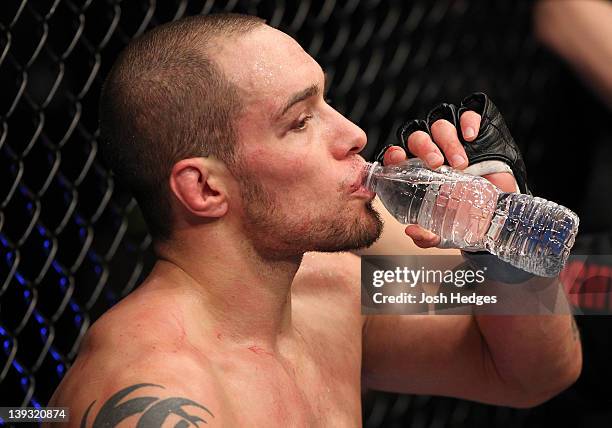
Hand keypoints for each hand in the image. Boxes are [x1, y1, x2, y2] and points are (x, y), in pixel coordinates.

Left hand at [382, 104, 517, 248]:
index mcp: (417, 172)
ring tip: (460, 163)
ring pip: (440, 125)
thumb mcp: (444, 232)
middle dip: (424, 147)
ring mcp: (455, 141)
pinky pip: (469, 114)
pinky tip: (471, 136)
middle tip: (436, 165)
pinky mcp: (478, 133)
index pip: (398, 155)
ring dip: (446, 141)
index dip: (394, 154)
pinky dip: (468, 121)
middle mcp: (433, 153)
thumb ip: (427, 236)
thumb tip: (411, 232)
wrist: (499, 216)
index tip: (398, 158)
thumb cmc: (465, 219)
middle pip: (417, 137)